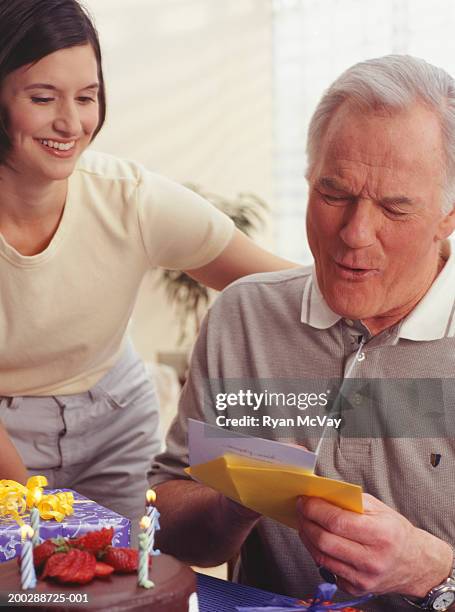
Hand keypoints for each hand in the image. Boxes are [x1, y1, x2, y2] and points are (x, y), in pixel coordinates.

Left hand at [296, 494, 452, 597]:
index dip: (315, 509)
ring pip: (321, 556)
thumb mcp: (379, 509)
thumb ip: (350, 501)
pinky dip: (318, 552)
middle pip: (324, 540)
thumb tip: (321, 494)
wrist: (415, 563)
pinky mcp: (355, 589)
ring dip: (307, 536)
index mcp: (380, 535)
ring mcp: (363, 578)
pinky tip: (318, 540)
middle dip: (306, 522)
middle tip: (301, 510)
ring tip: (305, 522)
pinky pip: (327, 569)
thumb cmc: (395, 532)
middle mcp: (372, 560)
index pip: (337, 522)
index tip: (305, 500)